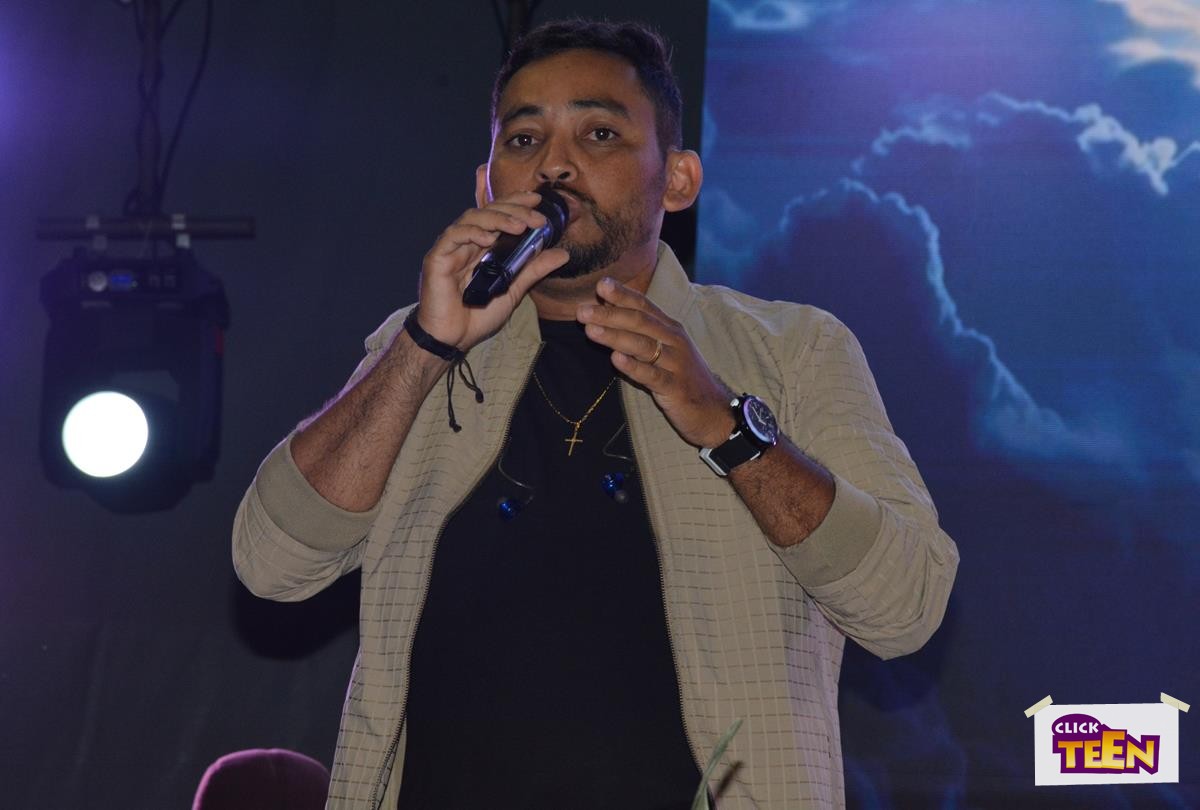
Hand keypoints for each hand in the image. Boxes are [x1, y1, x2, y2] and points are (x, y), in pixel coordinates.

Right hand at [416, 190, 568, 350]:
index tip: (537, 201)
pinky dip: (471, 232)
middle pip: (488, 212)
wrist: (453, 339)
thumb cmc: (477, 316)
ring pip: (472, 218)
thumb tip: (563, 253)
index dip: (516, 203)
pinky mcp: (438, 258)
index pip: (499, 215)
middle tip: (536, 218)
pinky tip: (488, 238)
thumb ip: (534, 270)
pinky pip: (453, 236)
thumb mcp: (514, 290)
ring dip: (497, 218)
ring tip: (519, 226)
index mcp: (483, 247)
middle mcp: (468, 242)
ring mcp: (452, 248)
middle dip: (514, 210)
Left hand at [577, 277, 735, 447]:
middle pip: (640, 322)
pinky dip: (633, 366)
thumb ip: (639, 331)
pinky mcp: (675, 388)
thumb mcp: (664, 349)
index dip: (623, 294)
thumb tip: (608, 309)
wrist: (714, 411)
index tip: (601, 284)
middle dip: (610, 314)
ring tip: (590, 330)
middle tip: (582, 311)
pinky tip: (616, 359)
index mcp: (670, 329)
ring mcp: (676, 364)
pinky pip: (652, 375)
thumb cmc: (682, 377)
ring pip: (643, 345)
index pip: (644, 306)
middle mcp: (674, 341)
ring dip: (615, 336)